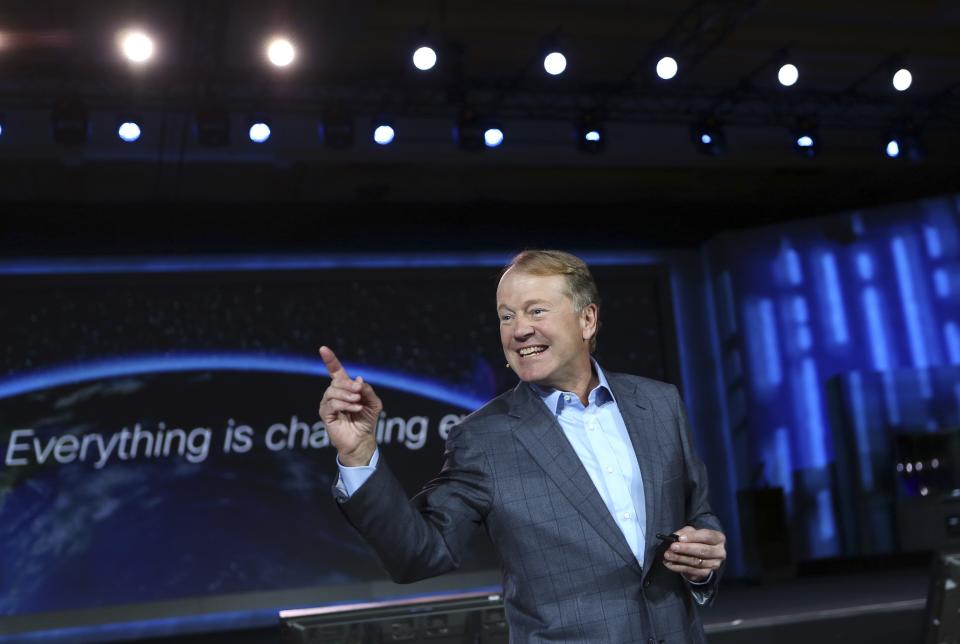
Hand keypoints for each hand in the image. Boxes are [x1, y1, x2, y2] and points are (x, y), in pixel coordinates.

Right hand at [318, 346, 381, 465]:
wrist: (362, 440)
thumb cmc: (367, 420)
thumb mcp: (373, 403)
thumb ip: (367, 390)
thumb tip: (358, 380)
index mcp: (344, 388)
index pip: (335, 371)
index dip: (330, 360)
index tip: (323, 348)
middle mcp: (334, 394)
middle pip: (336, 381)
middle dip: (349, 384)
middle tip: (359, 392)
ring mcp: (328, 404)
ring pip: (332, 392)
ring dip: (347, 395)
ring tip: (357, 402)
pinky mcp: (325, 415)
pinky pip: (332, 404)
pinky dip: (345, 405)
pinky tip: (355, 408)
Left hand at [662, 526, 725, 582]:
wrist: (703, 552)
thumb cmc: (697, 539)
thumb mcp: (692, 532)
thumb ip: (685, 532)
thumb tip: (676, 537)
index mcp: (718, 538)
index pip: (707, 536)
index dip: (693, 537)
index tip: (680, 538)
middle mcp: (719, 552)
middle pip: (703, 551)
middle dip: (686, 549)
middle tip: (672, 547)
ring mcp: (714, 564)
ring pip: (696, 562)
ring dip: (680, 559)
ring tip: (668, 555)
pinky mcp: (706, 573)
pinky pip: (691, 571)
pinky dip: (678, 567)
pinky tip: (669, 564)